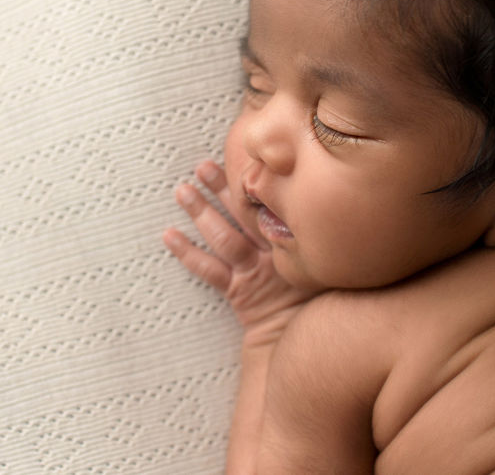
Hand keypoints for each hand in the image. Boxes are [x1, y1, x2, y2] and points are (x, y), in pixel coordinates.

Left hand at [163, 160, 315, 344]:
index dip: (257, 183)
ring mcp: (252, 271)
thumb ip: (316, 231)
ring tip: (182, 191)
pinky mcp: (236, 290)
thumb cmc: (315, 295)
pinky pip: (208, 270)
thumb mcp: (325, 260)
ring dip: (201, 212)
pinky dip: (186, 252)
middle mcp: (272, 252)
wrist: (298, 335)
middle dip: (222, 188)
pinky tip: (169, 235)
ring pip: (224, 237)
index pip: (273, 205)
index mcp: (294, 240)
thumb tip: (309, 194)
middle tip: (202, 166)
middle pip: (245, 214)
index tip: (244, 159)